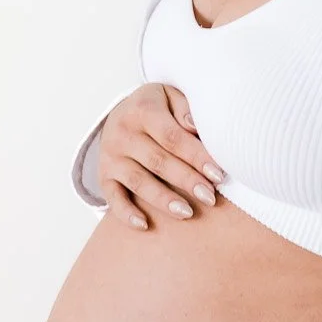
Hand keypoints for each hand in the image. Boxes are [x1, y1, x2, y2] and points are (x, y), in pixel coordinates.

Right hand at [96, 84, 226, 229]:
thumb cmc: (157, 107)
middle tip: (210, 197)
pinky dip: (126, 213)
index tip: (217, 174)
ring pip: (138, 181)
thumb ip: (185, 108)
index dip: (196, 156)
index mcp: (142, 110)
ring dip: (163, 199)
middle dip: (186, 181)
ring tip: (188, 213)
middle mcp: (122, 133)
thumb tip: (195, 127)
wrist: (121, 113)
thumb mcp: (171, 96)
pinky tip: (145, 225)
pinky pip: (112, 197)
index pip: (172, 136)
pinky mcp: (104, 175)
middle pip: (158, 161)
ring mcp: (111, 156)